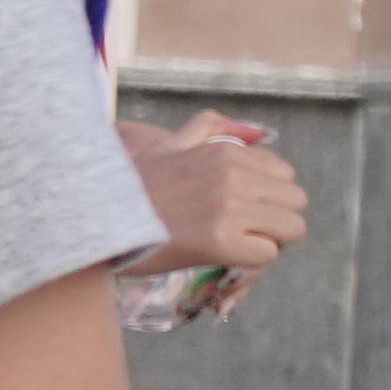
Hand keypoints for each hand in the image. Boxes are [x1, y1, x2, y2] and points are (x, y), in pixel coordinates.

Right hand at [120, 111, 304, 276]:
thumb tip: (257, 130)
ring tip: (233, 243)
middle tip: (241, 229)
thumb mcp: (168, 144)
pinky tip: (220, 256)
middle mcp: (233, 176)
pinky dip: (249, 261)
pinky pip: (267, 255)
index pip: (285, 175)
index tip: (239, 208)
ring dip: (267, 240)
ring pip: (290, 229)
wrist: (95, 219)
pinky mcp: (220, 242)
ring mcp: (228, 209)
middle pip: (295, 202)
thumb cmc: (129, 187)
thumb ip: (208, 128)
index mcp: (225, 152)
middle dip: (274, 218)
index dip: (267, 196)